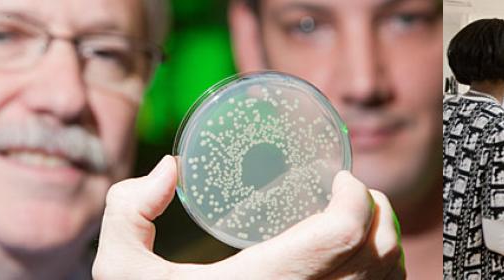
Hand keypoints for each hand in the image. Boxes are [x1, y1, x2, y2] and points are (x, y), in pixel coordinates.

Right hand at [92, 156, 403, 278]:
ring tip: (357, 223)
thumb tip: (170, 169)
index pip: (342, 233)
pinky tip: (354, 265)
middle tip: (346, 191)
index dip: (354, 197)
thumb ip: (129, 211)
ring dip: (383, 245)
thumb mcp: (120, 272)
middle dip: (375, 212)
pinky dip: (379, 277)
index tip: (337, 177)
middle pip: (378, 253)